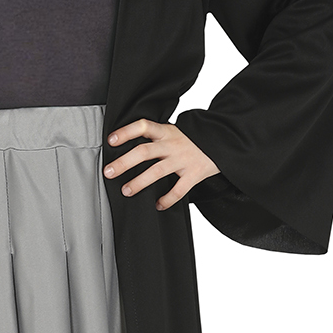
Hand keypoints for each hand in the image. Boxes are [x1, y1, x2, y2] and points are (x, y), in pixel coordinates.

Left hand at [104, 117, 219, 210]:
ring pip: (157, 172)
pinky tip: (158, 205)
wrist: (224, 141)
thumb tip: (128, 147)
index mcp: (166, 132)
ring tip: (126, 190)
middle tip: (108, 172)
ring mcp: (183, 159)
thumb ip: (156, 138)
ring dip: (139, 182)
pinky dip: (167, 199)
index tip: (111, 140)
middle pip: (144, 152)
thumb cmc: (194, 138)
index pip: (143, 126)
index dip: (126, 132)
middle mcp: (172, 144)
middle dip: (124, 163)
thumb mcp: (174, 131)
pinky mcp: (195, 174)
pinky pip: (179, 189)